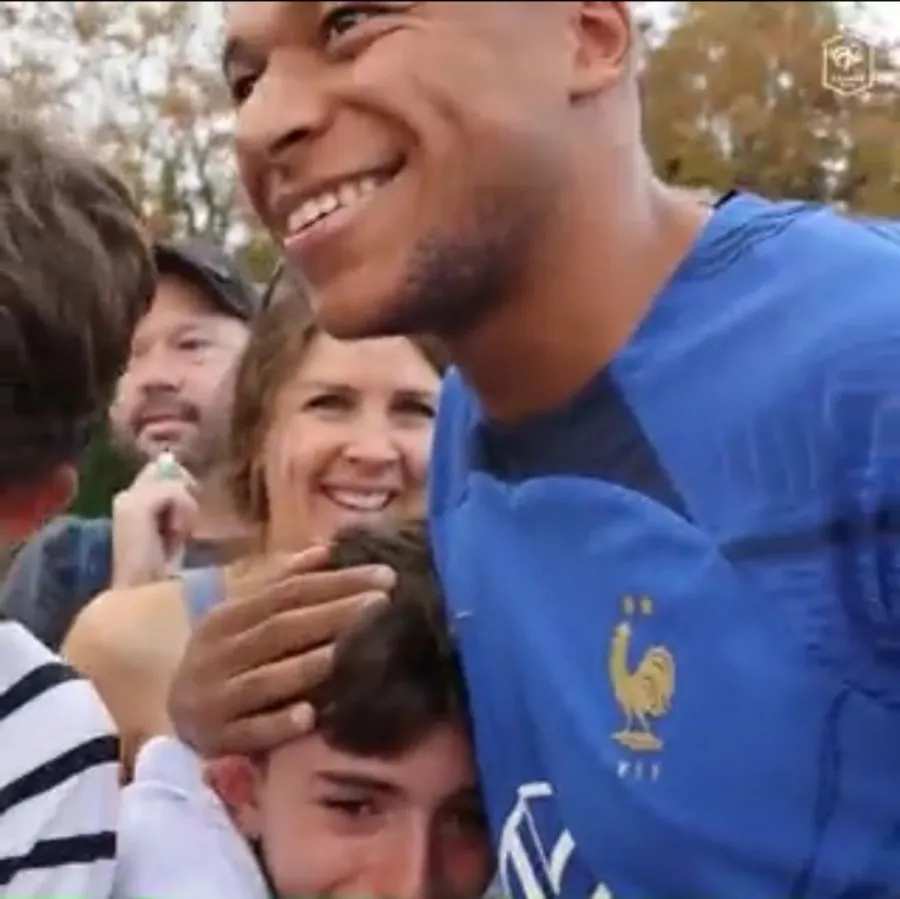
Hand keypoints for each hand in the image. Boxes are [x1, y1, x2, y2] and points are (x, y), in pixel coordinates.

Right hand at [110, 455, 197, 587]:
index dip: (183, 484)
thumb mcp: (176, 532)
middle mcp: (125, 496)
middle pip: (166, 466)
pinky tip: (176, 535)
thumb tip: (186, 478)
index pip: (162, 468)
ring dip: (186, 508)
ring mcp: (126, 500)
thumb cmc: (165, 572)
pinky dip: (183, 511)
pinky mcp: (133, 507)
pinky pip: (173, 490)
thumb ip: (178, 504)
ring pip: (173, 478)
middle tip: (181, 528)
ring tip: (178, 535)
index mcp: (133, 501)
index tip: (185, 520)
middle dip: (185, 492)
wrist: (146, 597)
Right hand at [168, 545, 395, 756]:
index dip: (336, 582)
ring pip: (263, 679)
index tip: (385, 577)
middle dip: (334, 615)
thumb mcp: (244, 618)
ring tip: (351, 651)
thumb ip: (282, 583)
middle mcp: (217, 653)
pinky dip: (276, 725)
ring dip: (307, 666)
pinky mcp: (214, 740)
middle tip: (382, 604)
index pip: (287, 593)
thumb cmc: (226, 659)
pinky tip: (309, 718)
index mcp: (227, 617)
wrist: (175, 718)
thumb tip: (326, 549)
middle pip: (280, 629)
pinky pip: (247, 732)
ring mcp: (212, 697)